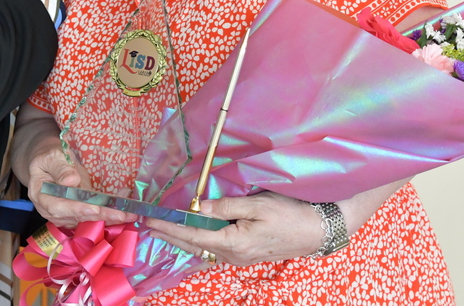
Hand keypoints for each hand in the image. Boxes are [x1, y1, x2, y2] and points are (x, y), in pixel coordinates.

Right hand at [25, 141, 136, 228]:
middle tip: (122, 215)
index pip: (58, 207)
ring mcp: (66, 214)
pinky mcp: (78, 212)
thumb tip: (70, 181)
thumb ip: (60, 168)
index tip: (94, 208)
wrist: (49, 162)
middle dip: (101, 216)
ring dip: (109, 217)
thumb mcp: (51, 156)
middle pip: (77, 217)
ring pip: (88, 219)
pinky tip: (125, 207)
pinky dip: (110, 212)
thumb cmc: (49, 156)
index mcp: (41, 196)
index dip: (77, 209)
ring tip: (129, 214)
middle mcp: (53, 211)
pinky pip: (94, 214)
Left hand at [145, 192, 323, 265]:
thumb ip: (226, 206)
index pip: (192, 234)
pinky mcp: (244, 254)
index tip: (150, 219)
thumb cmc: (290, 214)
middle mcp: (232, 255)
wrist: (316, 231)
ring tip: (161, 229)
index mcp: (233, 243)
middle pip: (192, 245)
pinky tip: (189, 236)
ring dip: (181, 239)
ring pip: (201, 249)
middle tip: (146, 225)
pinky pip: (212, 249)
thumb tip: (198, 207)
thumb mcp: (257, 205)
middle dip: (168, 235)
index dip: (169, 226)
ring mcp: (238, 257)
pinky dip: (196, 241)